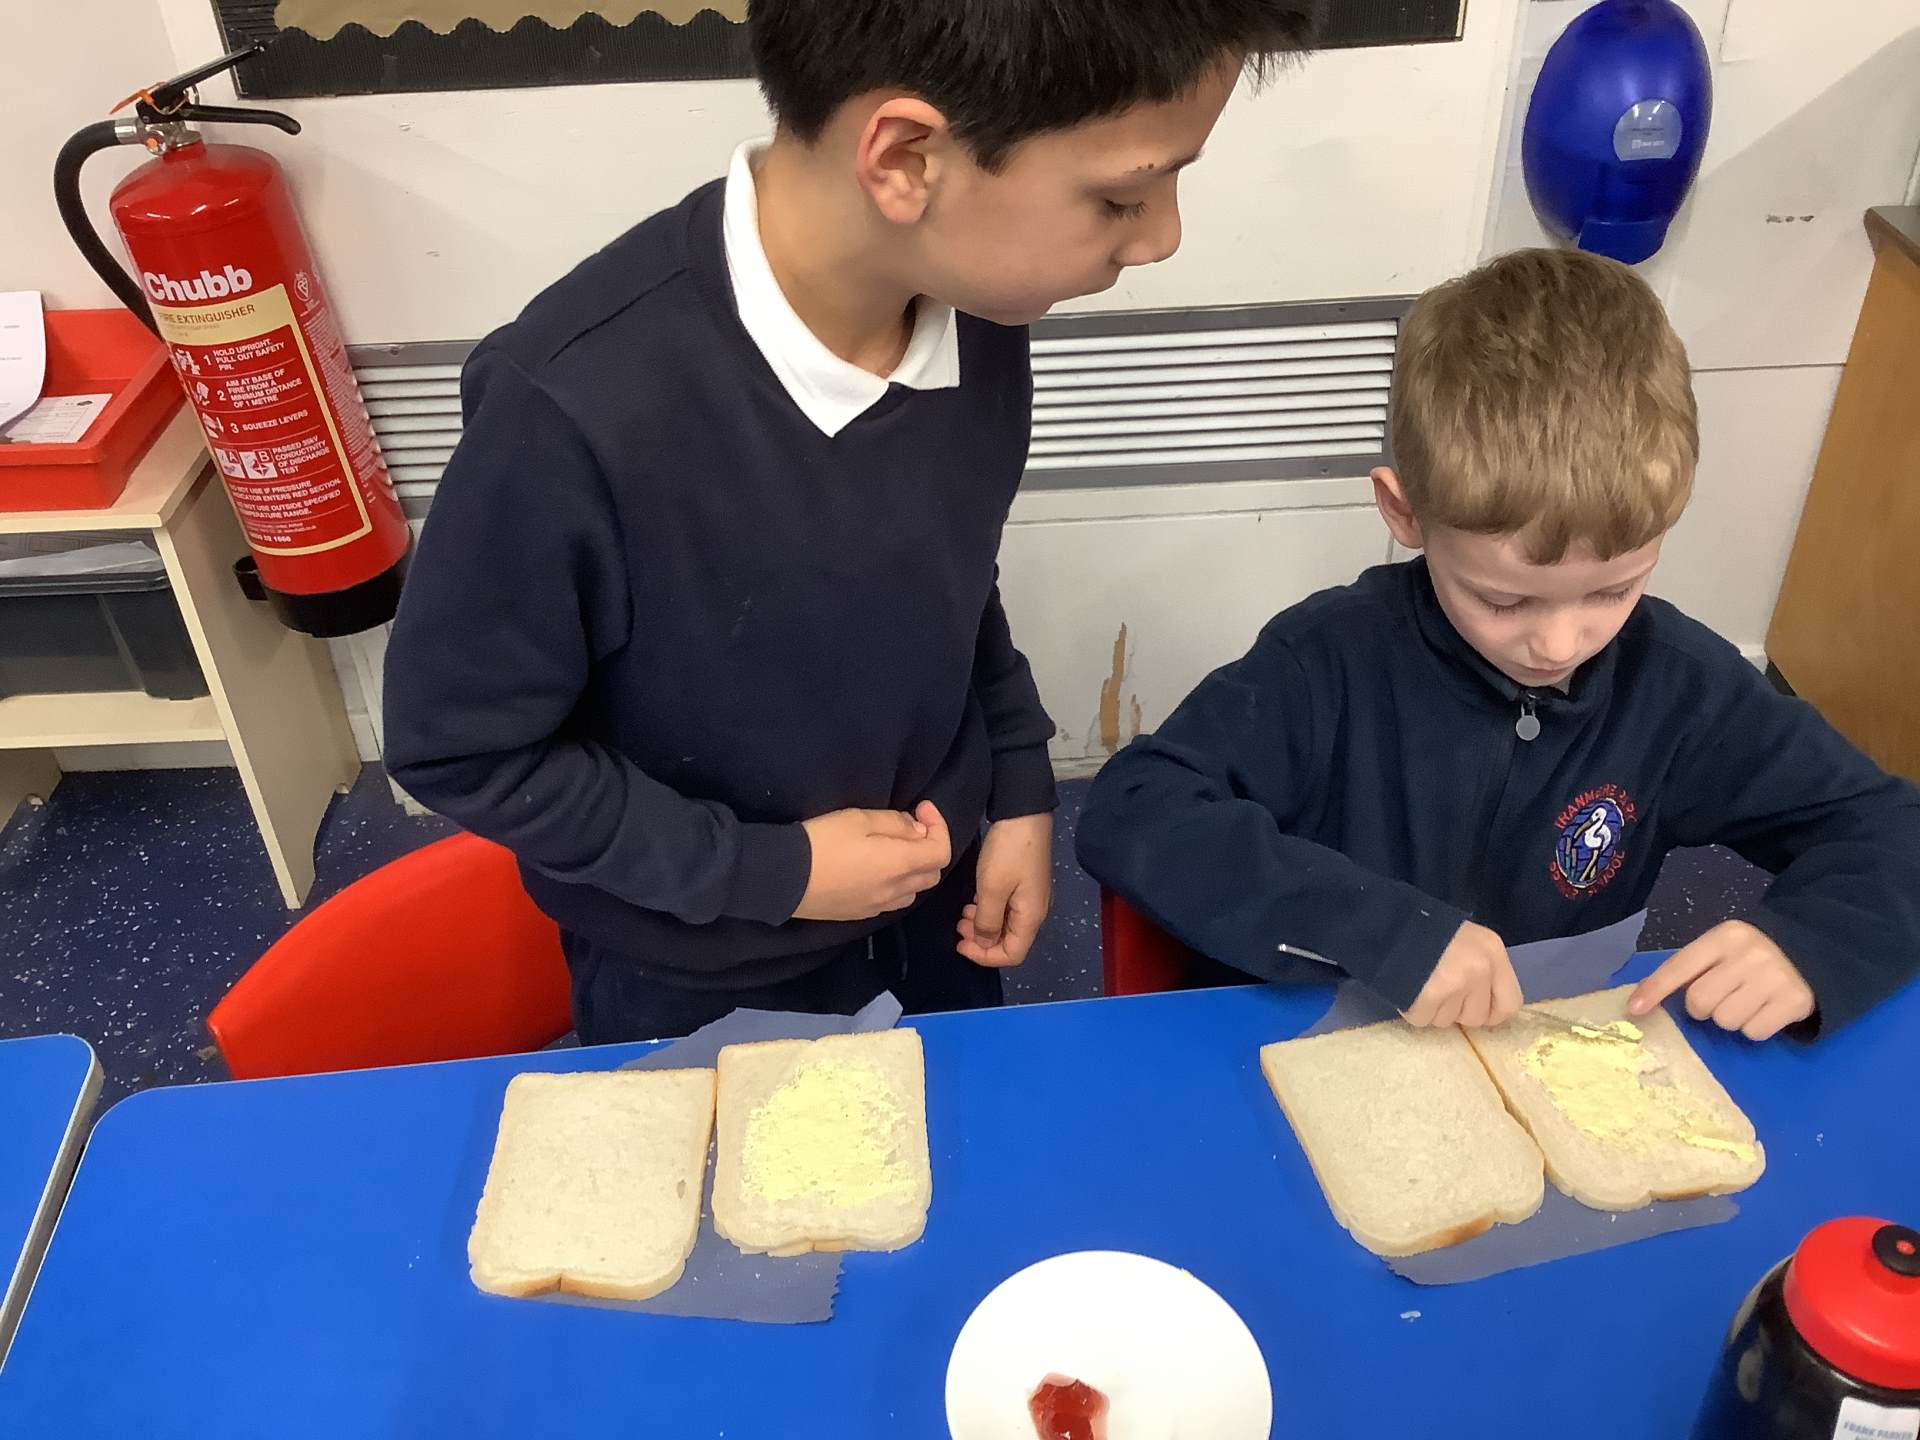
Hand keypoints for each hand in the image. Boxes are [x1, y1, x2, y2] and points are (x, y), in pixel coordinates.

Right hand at [792, 802, 951, 921]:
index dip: (939, 826)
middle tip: (909, 827)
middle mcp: (895, 890)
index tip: (921, 808)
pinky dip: (894, 884)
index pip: (941, 851)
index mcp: (900, 864)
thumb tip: (916, 829)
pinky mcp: (860, 914)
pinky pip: (891, 900)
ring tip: (892, 849)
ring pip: (913, 890)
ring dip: (913, 869)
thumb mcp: (859, 818)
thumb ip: (895, 822)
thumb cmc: (822, 841)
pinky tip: (873, 869)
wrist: (783, 878)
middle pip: (932, 874)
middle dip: (929, 848)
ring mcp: (878, 906)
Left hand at [955, 812, 1052, 968]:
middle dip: (982, 940)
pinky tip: (975, 900)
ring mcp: (1031, 897)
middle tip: (958, 926)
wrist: (1025, 813)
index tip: (960, 944)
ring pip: (1006, 925)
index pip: (1012, 955)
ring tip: (963, 913)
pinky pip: (1007, 909)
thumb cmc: (1008, 852)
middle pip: (1010, 942)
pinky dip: (989, 911)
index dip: (985, 956)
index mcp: (1030, 917)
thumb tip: (985, 943)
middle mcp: (1034, 911)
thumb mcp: (992, 889)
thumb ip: (987, 921)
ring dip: (983, 925)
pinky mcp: (1024, 884)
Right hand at [1404, 921, 1522, 1027]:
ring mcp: (1456, 984)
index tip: (1473, 1009)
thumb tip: (1481, 1005)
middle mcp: (1480, 969)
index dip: (1491, 1013)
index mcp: (1492, 951)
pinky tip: (1407, 988)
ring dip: (1432, 1009)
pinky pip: (1423, 1020)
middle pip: (1476, 1017)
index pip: (1510, 1004)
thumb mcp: (1466, 939)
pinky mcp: (1429, 996)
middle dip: (1456, 1011)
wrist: (1387, 921)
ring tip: (1420, 983)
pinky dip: (1412, 1009)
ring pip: (1447, 1021)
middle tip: (1437, 989)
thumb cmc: (1426, 929)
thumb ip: (1480, 968)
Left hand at [1629, 920, 1814, 1040]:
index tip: (1635, 1009)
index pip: (1679, 966)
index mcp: (1723, 937)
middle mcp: (1748, 955)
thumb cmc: (1751, 954)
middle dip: (1702, 1008)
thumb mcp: (1721, 948)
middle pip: (1700, 1002)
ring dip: (1730, 1018)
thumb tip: (1645, 999)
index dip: (1654, 989)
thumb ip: (1691, 967)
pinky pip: (1754, 1032)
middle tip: (1719, 998)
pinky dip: (1754, 1027)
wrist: (1811, 950)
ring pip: (1726, 1021)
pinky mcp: (1794, 1002)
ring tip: (1746, 1001)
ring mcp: (1774, 978)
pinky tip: (1764, 1010)